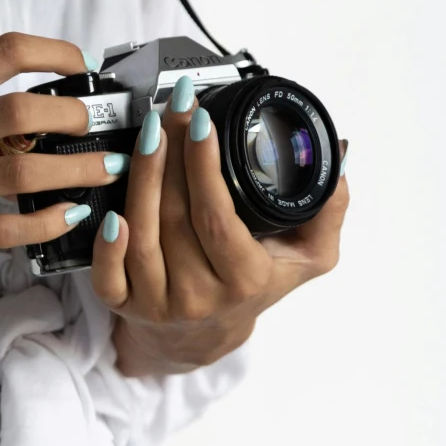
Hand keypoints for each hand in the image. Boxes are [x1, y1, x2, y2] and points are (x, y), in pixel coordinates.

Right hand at [0, 32, 121, 277]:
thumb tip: (33, 107)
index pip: (4, 52)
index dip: (55, 52)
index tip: (81, 65)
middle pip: (23, 111)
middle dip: (76, 118)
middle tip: (98, 127)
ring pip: (23, 174)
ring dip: (77, 172)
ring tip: (103, 171)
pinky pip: (5, 229)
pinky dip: (46, 223)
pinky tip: (65, 217)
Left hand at [90, 82, 351, 375]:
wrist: (205, 336)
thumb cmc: (253, 286)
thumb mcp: (306, 257)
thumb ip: (327, 210)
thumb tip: (339, 159)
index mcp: (245, 280)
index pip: (218, 219)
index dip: (205, 169)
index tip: (202, 122)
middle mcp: (199, 296)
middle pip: (175, 219)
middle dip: (171, 156)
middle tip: (172, 109)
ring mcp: (157, 304)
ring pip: (142, 236)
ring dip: (140, 179)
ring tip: (148, 132)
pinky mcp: (123, 306)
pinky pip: (108, 277)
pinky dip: (106, 244)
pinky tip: (111, 210)